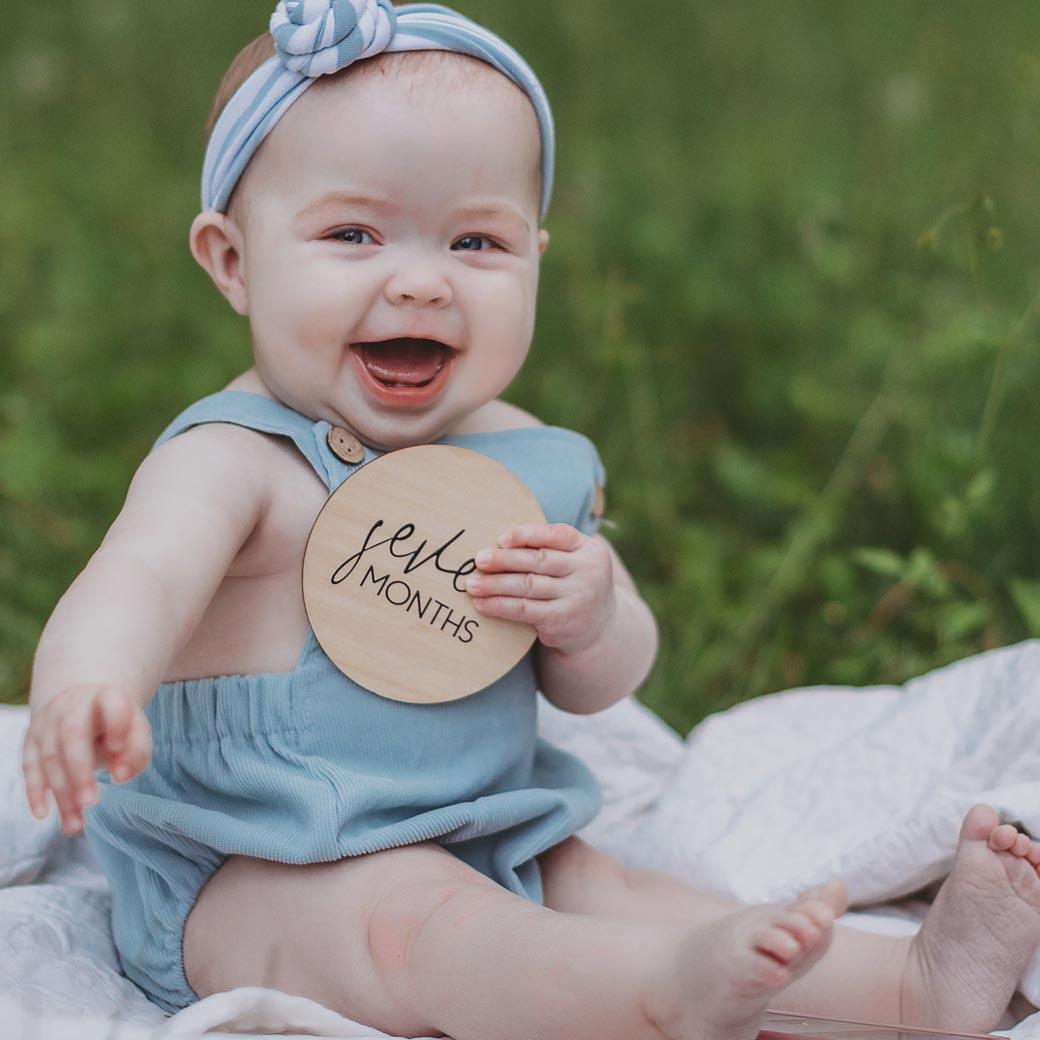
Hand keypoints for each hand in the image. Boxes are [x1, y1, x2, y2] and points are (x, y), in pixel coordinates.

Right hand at [21, 684, 152, 834]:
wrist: (83, 705)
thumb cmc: (116, 724)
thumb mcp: (135, 732)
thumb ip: (136, 751)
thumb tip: (120, 777)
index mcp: (106, 696)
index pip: (111, 704)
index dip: (115, 724)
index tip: (118, 748)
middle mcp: (73, 705)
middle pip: (72, 735)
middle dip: (80, 770)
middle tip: (91, 802)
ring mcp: (48, 722)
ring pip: (51, 758)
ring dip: (62, 794)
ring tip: (76, 825)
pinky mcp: (31, 740)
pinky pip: (29, 767)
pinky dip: (35, 792)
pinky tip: (44, 814)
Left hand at [464, 522, 615, 654]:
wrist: (599, 628)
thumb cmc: (575, 584)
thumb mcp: (575, 561)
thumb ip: (550, 548)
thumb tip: (499, 543)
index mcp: (589, 550)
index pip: (558, 535)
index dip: (528, 535)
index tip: (501, 539)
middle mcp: (587, 572)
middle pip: (539, 561)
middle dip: (504, 559)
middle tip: (479, 559)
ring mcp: (576, 598)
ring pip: (527, 586)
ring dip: (494, 584)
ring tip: (472, 583)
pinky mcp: (561, 620)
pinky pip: (524, 610)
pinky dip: (500, 605)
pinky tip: (482, 604)